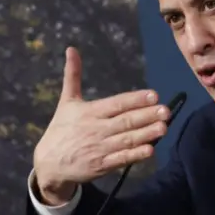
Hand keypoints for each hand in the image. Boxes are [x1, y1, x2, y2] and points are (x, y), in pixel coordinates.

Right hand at [33, 47, 169, 204]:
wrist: (48, 164)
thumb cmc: (61, 129)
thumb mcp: (66, 102)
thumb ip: (72, 76)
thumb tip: (71, 49)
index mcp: (90, 112)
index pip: (116, 104)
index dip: (135, 99)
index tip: (154, 95)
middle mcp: (96, 129)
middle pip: (125, 122)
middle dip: (146, 116)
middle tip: (165, 110)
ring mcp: (100, 148)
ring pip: (126, 140)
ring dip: (146, 134)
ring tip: (164, 127)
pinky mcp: (102, 165)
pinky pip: (121, 159)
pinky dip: (135, 155)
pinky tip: (151, 149)